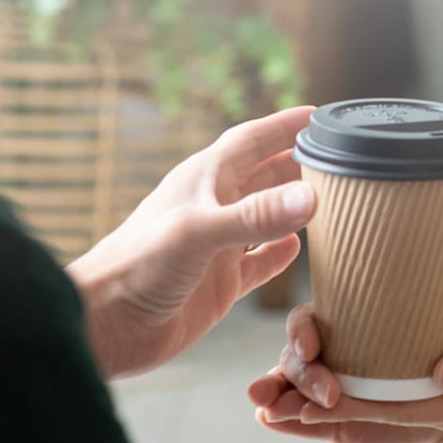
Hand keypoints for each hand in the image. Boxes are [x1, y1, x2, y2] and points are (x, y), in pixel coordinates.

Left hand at [68, 106, 317, 378]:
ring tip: (331, 199)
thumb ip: (255, 216)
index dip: (286, 126)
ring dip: (293, 207)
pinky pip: (257, 264)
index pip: (253, 140)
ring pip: (264, 217)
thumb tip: (310, 197)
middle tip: (340, 157)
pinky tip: (298, 250)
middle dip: (298, 163)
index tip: (323, 116)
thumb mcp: (198, 233)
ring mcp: (216, 247)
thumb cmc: (135, 268)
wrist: (102, 326)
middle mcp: (212, 208)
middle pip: (264, 174)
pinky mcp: (218, 285)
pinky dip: (279, 255)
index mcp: (203, 180)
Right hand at [248, 304, 442, 442]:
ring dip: (273, 393)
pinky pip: (295, 419)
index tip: (313, 346)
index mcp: (347, 329)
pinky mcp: (324, 422)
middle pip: (296, 356)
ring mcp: (318, 390)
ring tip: (265, 405)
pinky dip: (280, 419)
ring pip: (286, 386)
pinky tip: (269, 420)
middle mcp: (326, 355)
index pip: (311, 319)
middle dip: (303, 375)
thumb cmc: (433, 367)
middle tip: (329, 395)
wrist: (434, 410)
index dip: (303, 329)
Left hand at [255, 321, 442, 442]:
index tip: (287, 401)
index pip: (388, 407)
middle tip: (261, 407)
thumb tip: (438, 369)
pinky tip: (355, 382)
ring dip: (334, 411)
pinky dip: (374, 398)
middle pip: (372, 420)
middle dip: (315, 416)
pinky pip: (412, 399)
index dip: (333, 404)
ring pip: (385, 413)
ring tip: (285, 404)